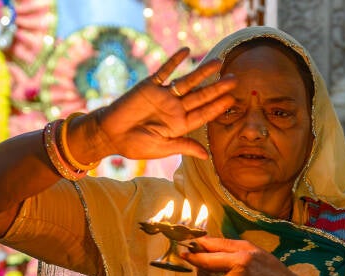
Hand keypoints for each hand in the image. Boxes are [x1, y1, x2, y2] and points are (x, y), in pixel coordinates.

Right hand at [80, 48, 236, 160]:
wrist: (110, 134)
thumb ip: (184, 146)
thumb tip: (206, 156)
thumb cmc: (135, 145)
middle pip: (200, 96)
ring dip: (202, 72)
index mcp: (180, 125)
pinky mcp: (150, 86)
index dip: (217, 107)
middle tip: (234, 79)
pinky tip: (187, 51)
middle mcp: (175, 108)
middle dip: (217, 88)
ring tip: (218, 62)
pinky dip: (175, 61)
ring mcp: (164, 96)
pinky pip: (165, 71)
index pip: (203, 114)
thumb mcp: (162, 148)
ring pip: (187, 81)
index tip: (231, 99)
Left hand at [181, 236, 313, 275]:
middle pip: (203, 272)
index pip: (206, 260)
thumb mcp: (250, 248)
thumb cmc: (268, 267)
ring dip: (208, 275)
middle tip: (206, 258)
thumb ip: (223, 244)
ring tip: (222, 270)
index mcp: (238, 262)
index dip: (192, 256)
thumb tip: (202, 240)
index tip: (183, 251)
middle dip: (200, 264)